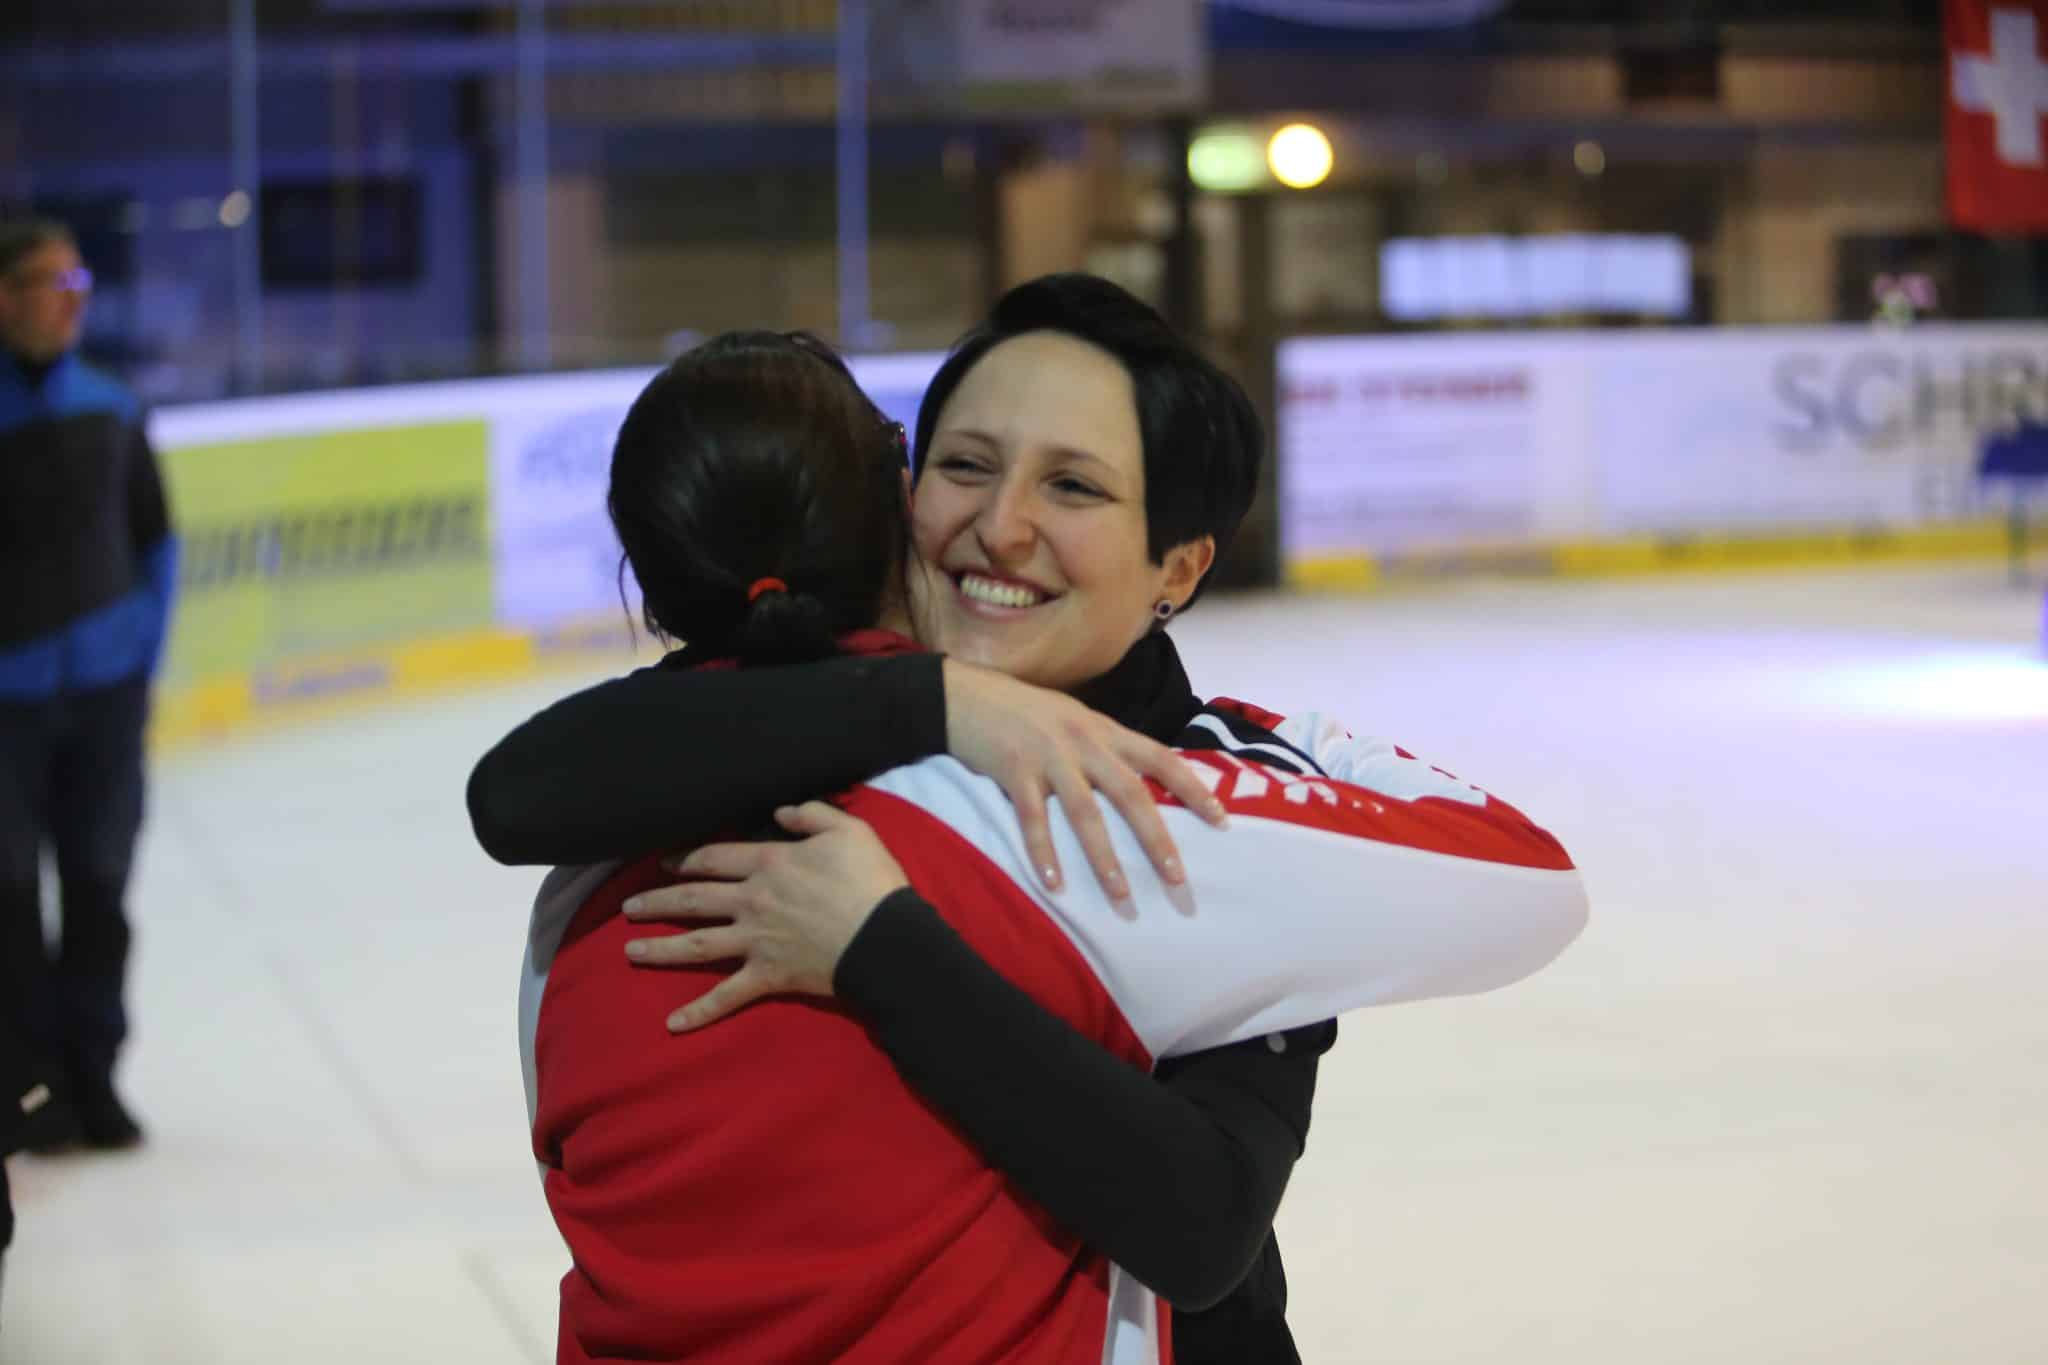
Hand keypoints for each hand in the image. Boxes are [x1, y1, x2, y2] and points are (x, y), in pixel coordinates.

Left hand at [621, 802, 908, 1031]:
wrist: (885, 938)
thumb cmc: (870, 881)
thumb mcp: (849, 830)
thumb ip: (812, 814)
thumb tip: (779, 812)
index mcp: (768, 863)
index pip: (714, 858)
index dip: (685, 859)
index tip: (663, 864)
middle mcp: (751, 901)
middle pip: (693, 900)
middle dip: (657, 903)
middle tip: (628, 908)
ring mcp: (755, 941)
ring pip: (697, 945)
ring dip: (660, 949)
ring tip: (629, 952)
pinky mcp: (767, 976)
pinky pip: (727, 997)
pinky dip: (699, 1012)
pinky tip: (672, 1024)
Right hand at [940, 659, 1226, 901]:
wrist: (965, 695)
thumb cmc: (1024, 712)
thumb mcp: (1075, 720)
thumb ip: (1106, 748)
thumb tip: (1140, 785)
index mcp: (1106, 731)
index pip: (1162, 759)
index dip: (1194, 789)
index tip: (1222, 821)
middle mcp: (1085, 742)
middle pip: (1132, 795)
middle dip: (1157, 840)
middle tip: (1178, 880)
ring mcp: (1049, 756)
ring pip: (1086, 814)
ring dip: (1105, 859)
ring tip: (1121, 896)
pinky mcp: (1014, 771)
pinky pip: (1034, 819)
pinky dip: (1044, 854)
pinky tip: (1055, 885)